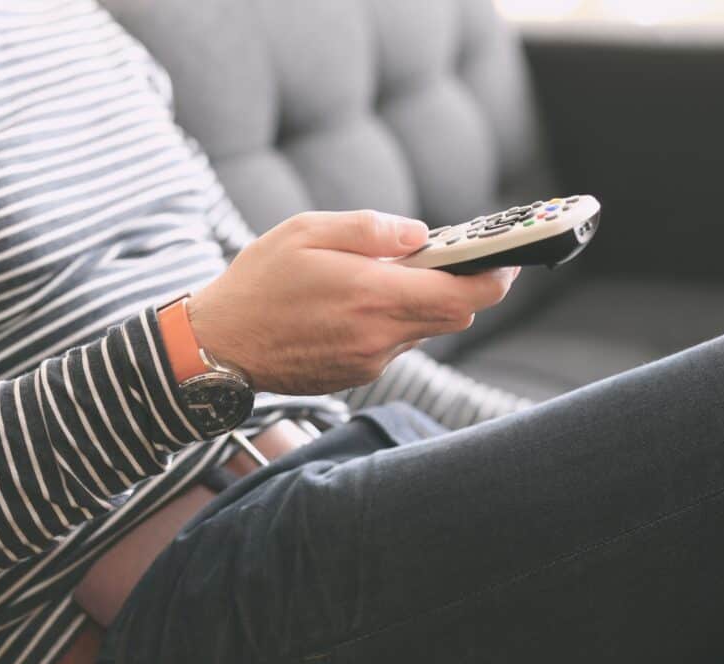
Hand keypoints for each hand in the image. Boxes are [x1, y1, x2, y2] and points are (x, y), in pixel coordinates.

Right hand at [187, 210, 519, 394]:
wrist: (218, 346)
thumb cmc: (257, 283)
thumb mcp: (305, 232)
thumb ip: (369, 229)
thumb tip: (419, 235)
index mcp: (372, 296)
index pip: (462, 295)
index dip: (494, 276)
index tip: (505, 258)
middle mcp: (378, 337)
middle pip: (453, 315)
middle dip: (458, 286)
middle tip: (439, 258)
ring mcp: (368, 362)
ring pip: (421, 330)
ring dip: (417, 303)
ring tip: (378, 279)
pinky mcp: (355, 375)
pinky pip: (392, 345)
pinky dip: (389, 322)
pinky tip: (351, 306)